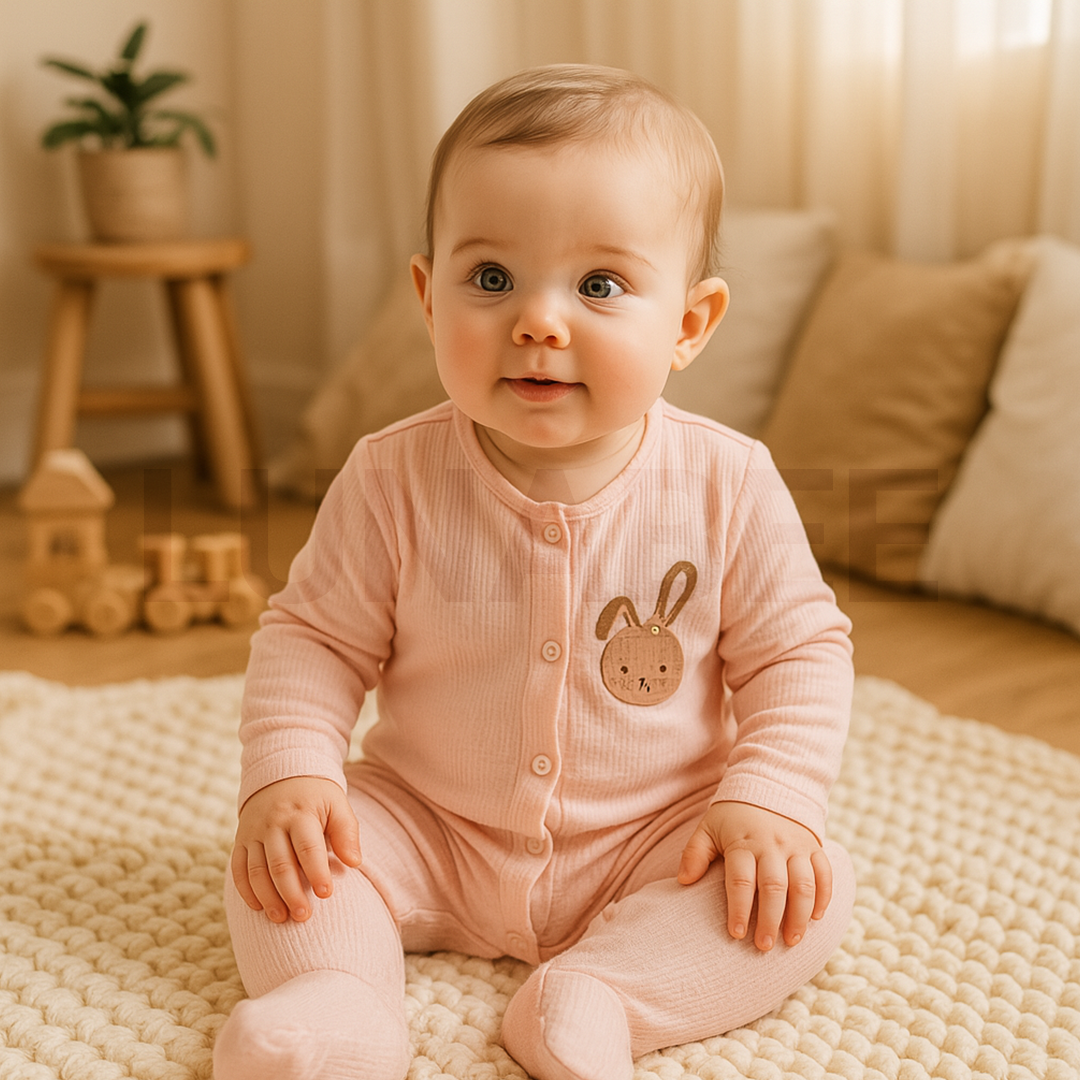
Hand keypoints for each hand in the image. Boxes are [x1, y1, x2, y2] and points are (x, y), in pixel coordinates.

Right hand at [231, 775, 361, 922]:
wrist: (281, 774)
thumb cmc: (316, 797)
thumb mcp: (337, 804)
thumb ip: (347, 832)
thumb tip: (354, 863)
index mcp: (300, 814)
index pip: (308, 847)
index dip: (317, 872)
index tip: (326, 894)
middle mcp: (273, 823)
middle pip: (280, 864)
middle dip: (291, 893)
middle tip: (304, 916)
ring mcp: (253, 832)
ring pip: (256, 870)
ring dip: (268, 897)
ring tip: (282, 918)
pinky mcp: (240, 840)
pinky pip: (238, 868)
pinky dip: (246, 890)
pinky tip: (258, 907)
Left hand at [677, 800, 831, 950]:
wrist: (768, 785)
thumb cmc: (733, 816)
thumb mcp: (708, 828)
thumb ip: (695, 853)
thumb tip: (683, 881)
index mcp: (743, 842)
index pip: (741, 880)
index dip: (739, 909)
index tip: (736, 934)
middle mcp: (772, 845)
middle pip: (774, 886)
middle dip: (770, 919)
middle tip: (764, 946)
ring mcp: (796, 846)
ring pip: (803, 884)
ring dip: (799, 915)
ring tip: (792, 941)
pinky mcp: (814, 846)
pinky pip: (824, 873)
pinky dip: (824, 896)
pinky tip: (816, 918)